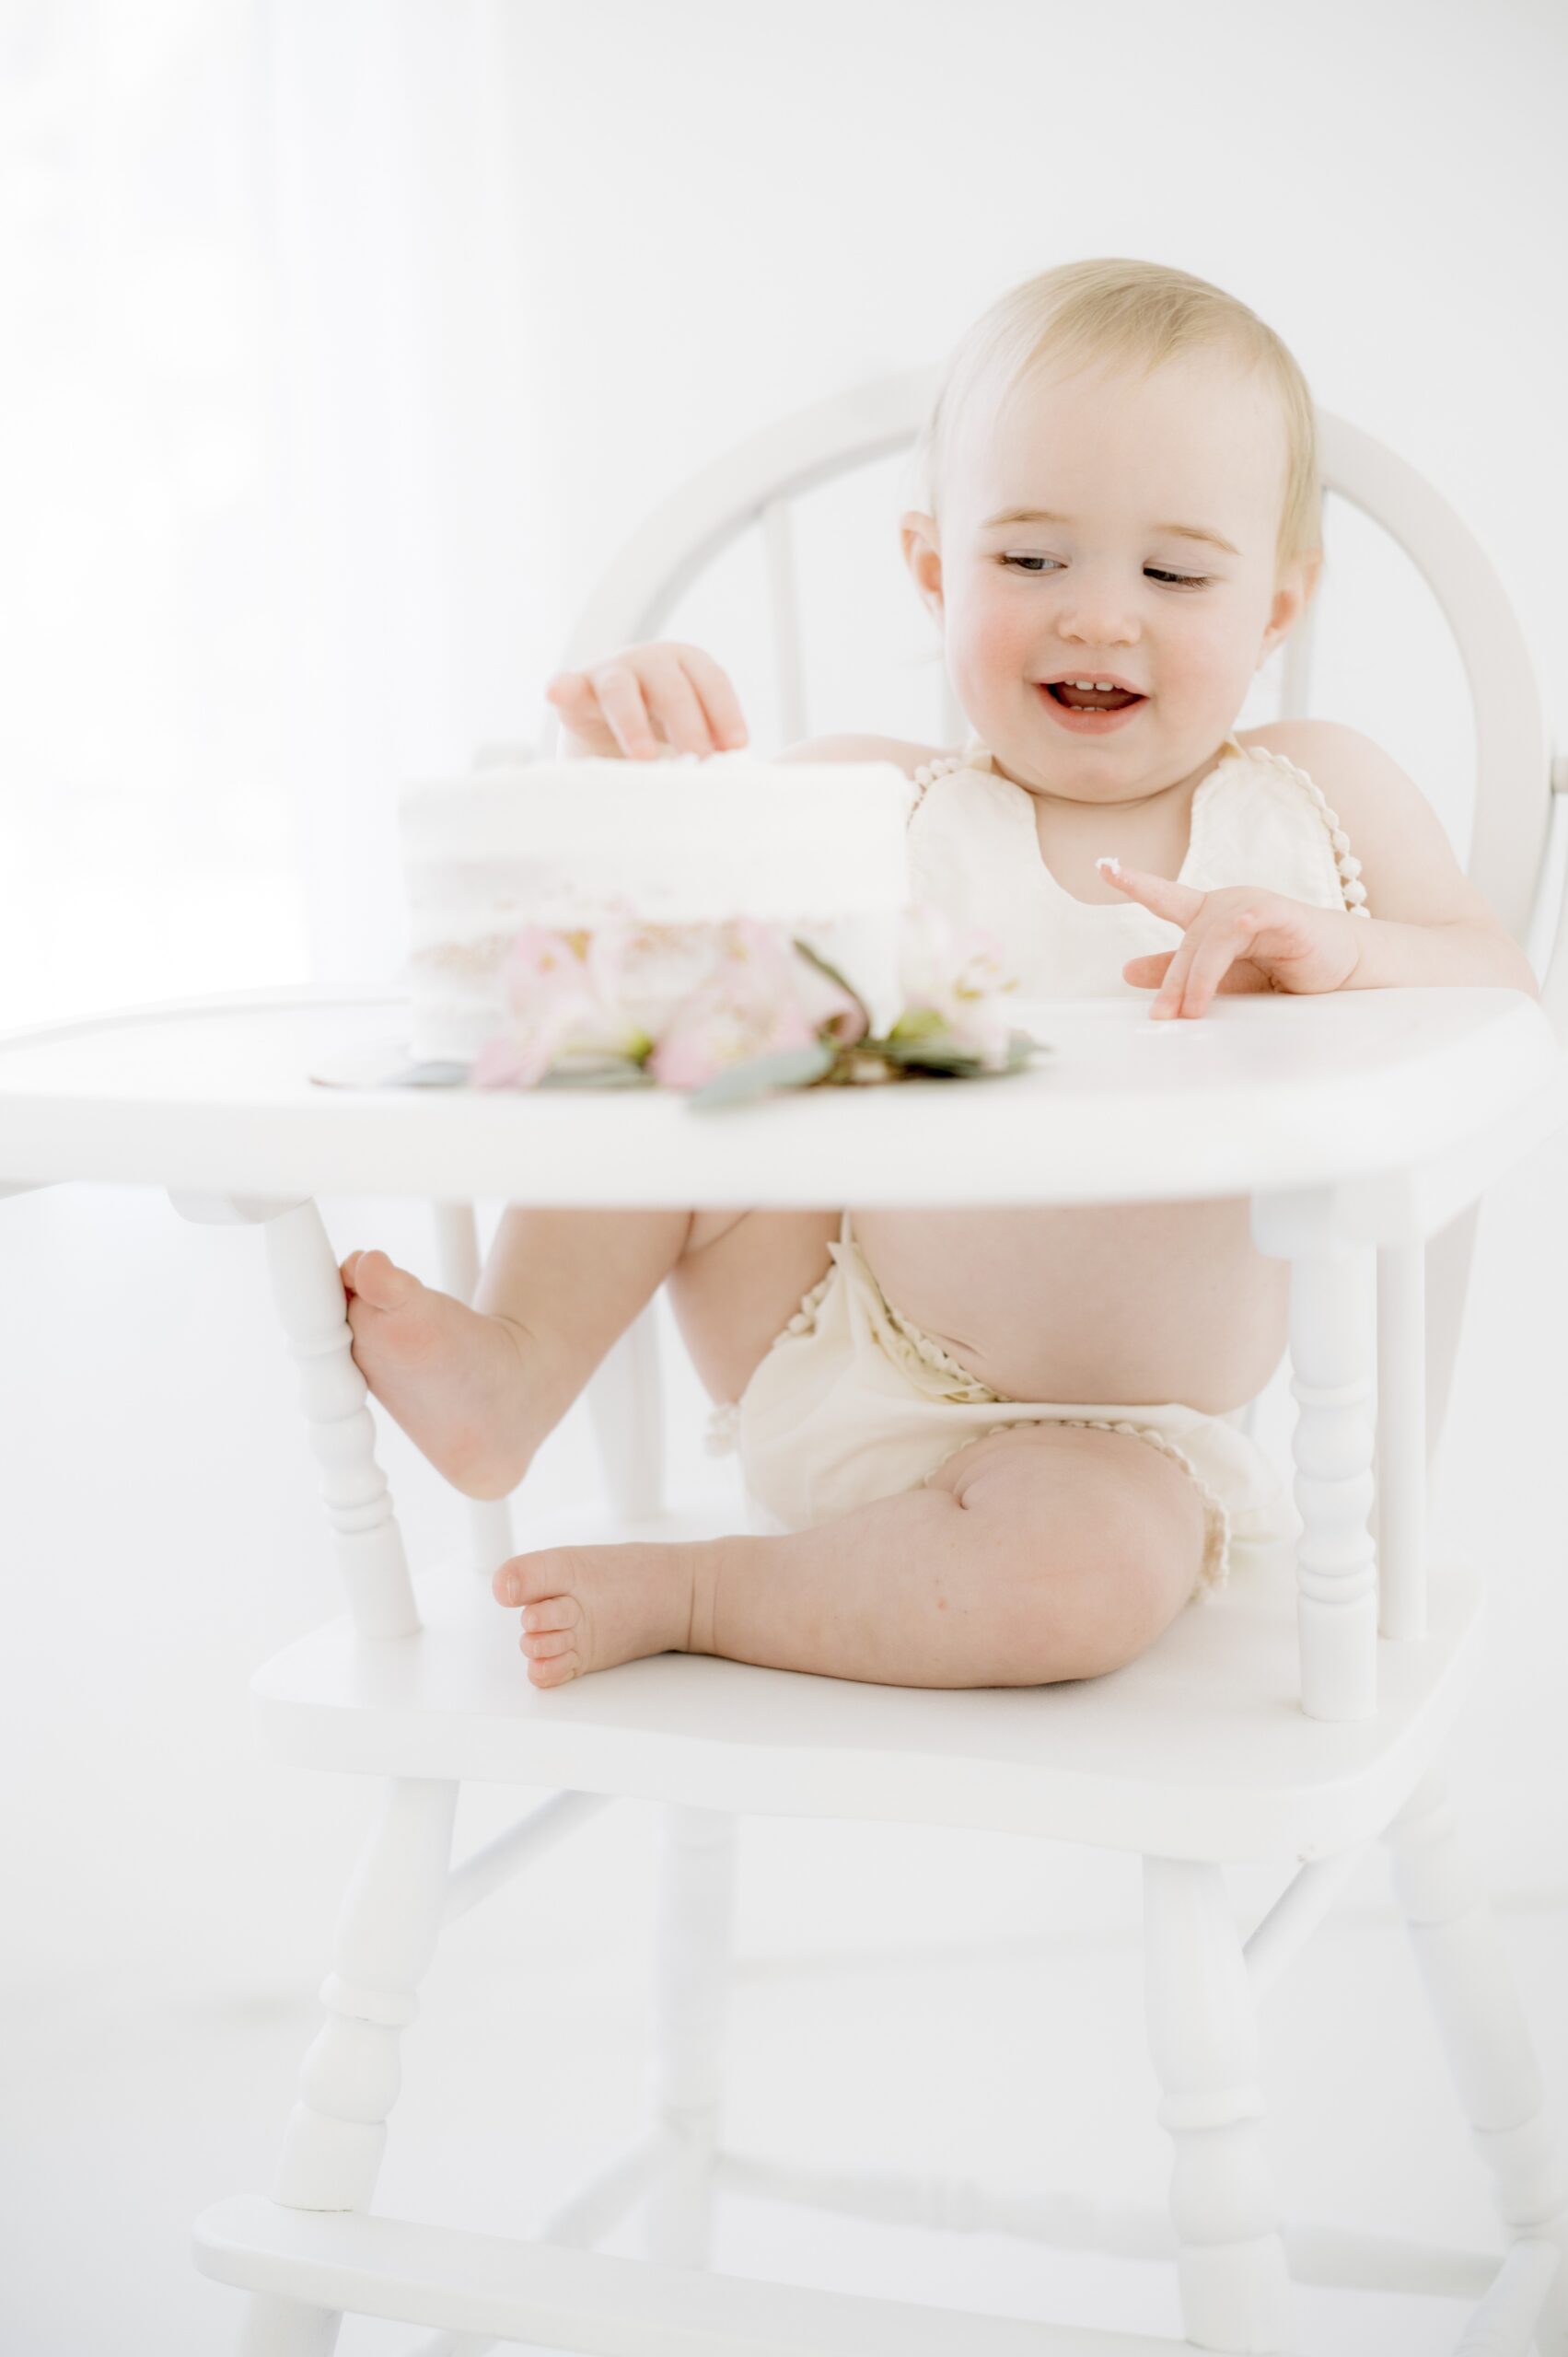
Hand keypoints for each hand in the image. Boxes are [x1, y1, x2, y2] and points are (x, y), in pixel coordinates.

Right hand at [544, 641, 749, 760]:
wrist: (608, 744)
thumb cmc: (667, 744)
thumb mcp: (695, 743)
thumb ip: (718, 754)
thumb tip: (757, 791)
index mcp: (689, 667)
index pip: (711, 680)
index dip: (724, 710)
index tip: (738, 746)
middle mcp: (652, 662)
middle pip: (672, 684)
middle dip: (688, 723)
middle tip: (700, 761)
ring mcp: (611, 673)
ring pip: (623, 688)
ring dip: (636, 722)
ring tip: (645, 757)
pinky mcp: (575, 690)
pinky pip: (568, 686)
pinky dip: (563, 688)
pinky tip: (556, 692)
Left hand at [1098, 860, 1362, 1017]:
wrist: (1344, 968)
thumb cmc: (1285, 967)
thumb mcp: (1224, 974)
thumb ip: (1180, 971)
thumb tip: (1127, 971)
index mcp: (1211, 915)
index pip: (1166, 897)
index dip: (1136, 882)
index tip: (1103, 867)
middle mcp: (1228, 904)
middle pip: (1188, 939)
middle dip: (1171, 979)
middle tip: (1160, 1017)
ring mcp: (1255, 906)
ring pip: (1211, 938)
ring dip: (1196, 978)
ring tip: (1189, 1012)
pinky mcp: (1283, 915)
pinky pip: (1247, 926)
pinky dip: (1230, 945)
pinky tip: (1222, 957)